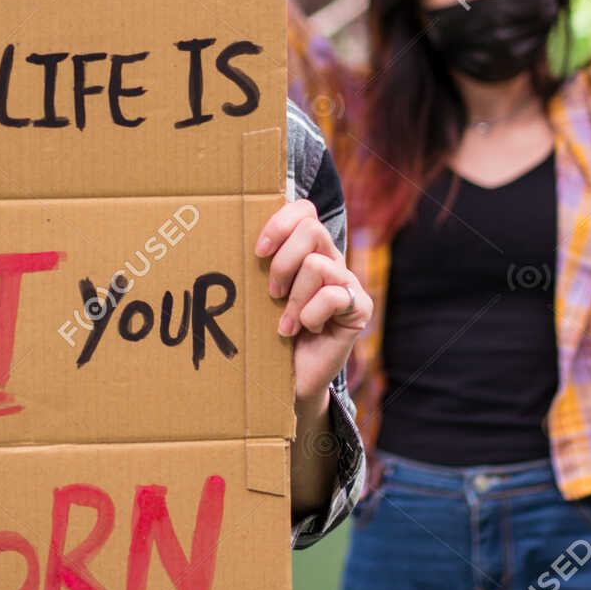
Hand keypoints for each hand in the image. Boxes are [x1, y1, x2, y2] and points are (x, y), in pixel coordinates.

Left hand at [255, 198, 371, 405]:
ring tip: (286, 324)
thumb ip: (260, 265)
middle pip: (311, 228)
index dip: (280, 223)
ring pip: (317, 265)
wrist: (289, 379)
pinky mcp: (360, 308)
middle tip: (272, 292)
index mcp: (307, 250)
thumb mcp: (260, 293)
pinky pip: (333, 296)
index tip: (258, 252)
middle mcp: (332, 260)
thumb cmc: (269, 333)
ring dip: (294, 299)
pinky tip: (306, 331)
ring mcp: (348, 283)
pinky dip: (311, 316)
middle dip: (283, 262)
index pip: (304, 210)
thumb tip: (231, 234)